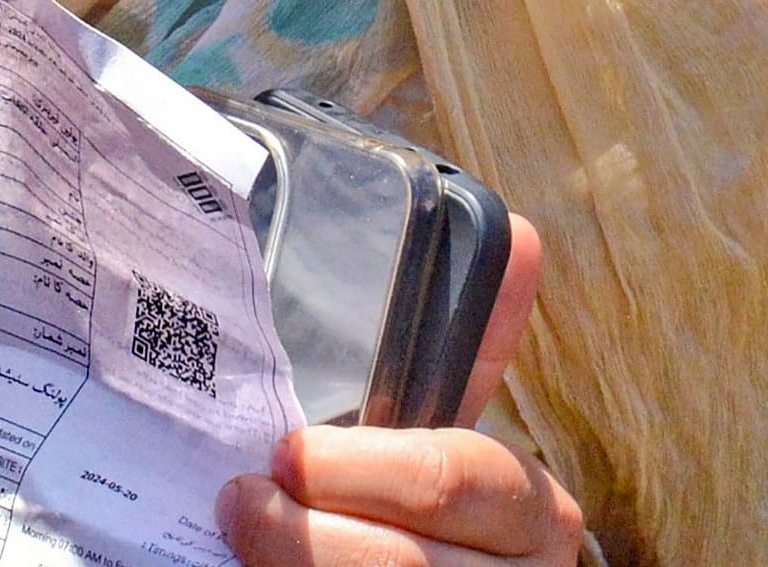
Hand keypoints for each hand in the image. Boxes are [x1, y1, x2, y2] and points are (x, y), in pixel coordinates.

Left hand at [217, 216, 583, 564]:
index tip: (289, 455)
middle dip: (311, 535)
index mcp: (532, 515)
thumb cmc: (416, 520)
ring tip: (236, 535)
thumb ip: (466, 357)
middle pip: (406, 562)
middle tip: (241, 500)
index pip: (458, 480)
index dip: (367, 469)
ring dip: (293, 566)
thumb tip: (520, 234)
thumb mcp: (443, 443)